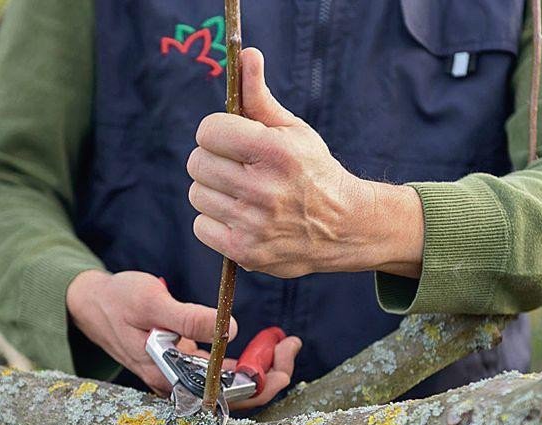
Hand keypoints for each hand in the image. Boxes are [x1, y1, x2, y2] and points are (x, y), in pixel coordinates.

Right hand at [66, 270, 301, 407]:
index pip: (224, 395)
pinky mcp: (186, 366)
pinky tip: (265, 344)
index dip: (259, 383)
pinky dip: (247, 361)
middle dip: (269, 376)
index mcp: (169, 376)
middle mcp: (178, 384)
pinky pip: (222, 373)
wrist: (92, 302)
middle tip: (292, 347)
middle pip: (233, 396)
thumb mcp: (152, 301)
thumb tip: (230, 328)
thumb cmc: (119, 300)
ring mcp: (182, 377)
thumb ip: (188, 318)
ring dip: (262, 368)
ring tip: (285, 344)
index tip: (282, 359)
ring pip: (231, 386)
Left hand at [188, 48, 423, 278]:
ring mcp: (254, 223)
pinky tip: (239, 217)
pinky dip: (214, 221)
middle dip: (213, 160)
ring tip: (240, 193)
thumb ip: (260, 97)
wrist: (345, 227)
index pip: (208, 131)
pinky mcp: (246, 252)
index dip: (217, 133)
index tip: (232, 140)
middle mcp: (264, 188)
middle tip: (236, 167)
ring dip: (213, 191)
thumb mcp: (293, 130)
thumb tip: (246, 54)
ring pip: (197, 194)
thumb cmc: (313, 171)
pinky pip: (201, 226)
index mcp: (275, 151)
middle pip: (197, 163)